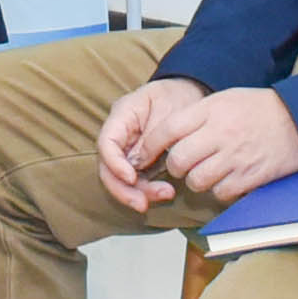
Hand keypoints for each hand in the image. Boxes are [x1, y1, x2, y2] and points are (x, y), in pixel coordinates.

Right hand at [94, 75, 210, 214]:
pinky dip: (148, 190)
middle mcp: (120, 135)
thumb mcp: (169, 110)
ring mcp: (129, 149)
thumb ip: (153, 136)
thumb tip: (138, 164)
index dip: (114, 164)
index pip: (106, 143)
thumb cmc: (179, 97)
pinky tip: (165, 193)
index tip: (131, 178)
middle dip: (123, 189)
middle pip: (109, 168)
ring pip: (122, 178)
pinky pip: (138, 180)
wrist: (191, 95)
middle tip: (143, 204)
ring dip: (139, 193)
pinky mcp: (141, 161)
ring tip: (165, 194)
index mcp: (122, 115)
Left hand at [138, 84, 297, 208]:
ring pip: (197, 180)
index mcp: (210, 111)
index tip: (145, 152)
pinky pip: (220, 192)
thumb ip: (196, 115)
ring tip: (206, 172)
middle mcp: (220, 134)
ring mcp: (235, 157)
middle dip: (175, 167)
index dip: (150, 145)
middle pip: (179, 160)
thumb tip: (167, 135)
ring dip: (196, 180)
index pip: (168, 129)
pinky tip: (226, 179)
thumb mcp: (223, 99)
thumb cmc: (258, 108)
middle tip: (182, 165)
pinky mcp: (249, 177)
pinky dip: (219, 190)